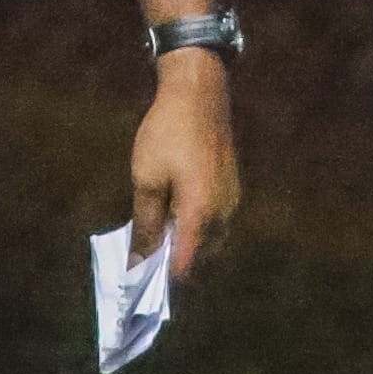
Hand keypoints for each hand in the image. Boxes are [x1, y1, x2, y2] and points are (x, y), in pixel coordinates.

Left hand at [130, 49, 240, 272]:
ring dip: (187, 242)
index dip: (161, 278)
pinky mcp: (233, 186)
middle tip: (144, 253)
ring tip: (158, 230)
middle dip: (174, 260)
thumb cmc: (168, 134)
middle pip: (201, 256)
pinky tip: (175, 209)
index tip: (139, 280)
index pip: (185, 266)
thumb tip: (139, 262)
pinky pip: (216, 220)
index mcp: (201, 215)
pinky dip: (197, 225)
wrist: (200, 93)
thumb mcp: (147, 180)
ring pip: (211, 238)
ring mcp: (232, 199)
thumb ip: (145, 225)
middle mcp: (224, 213)